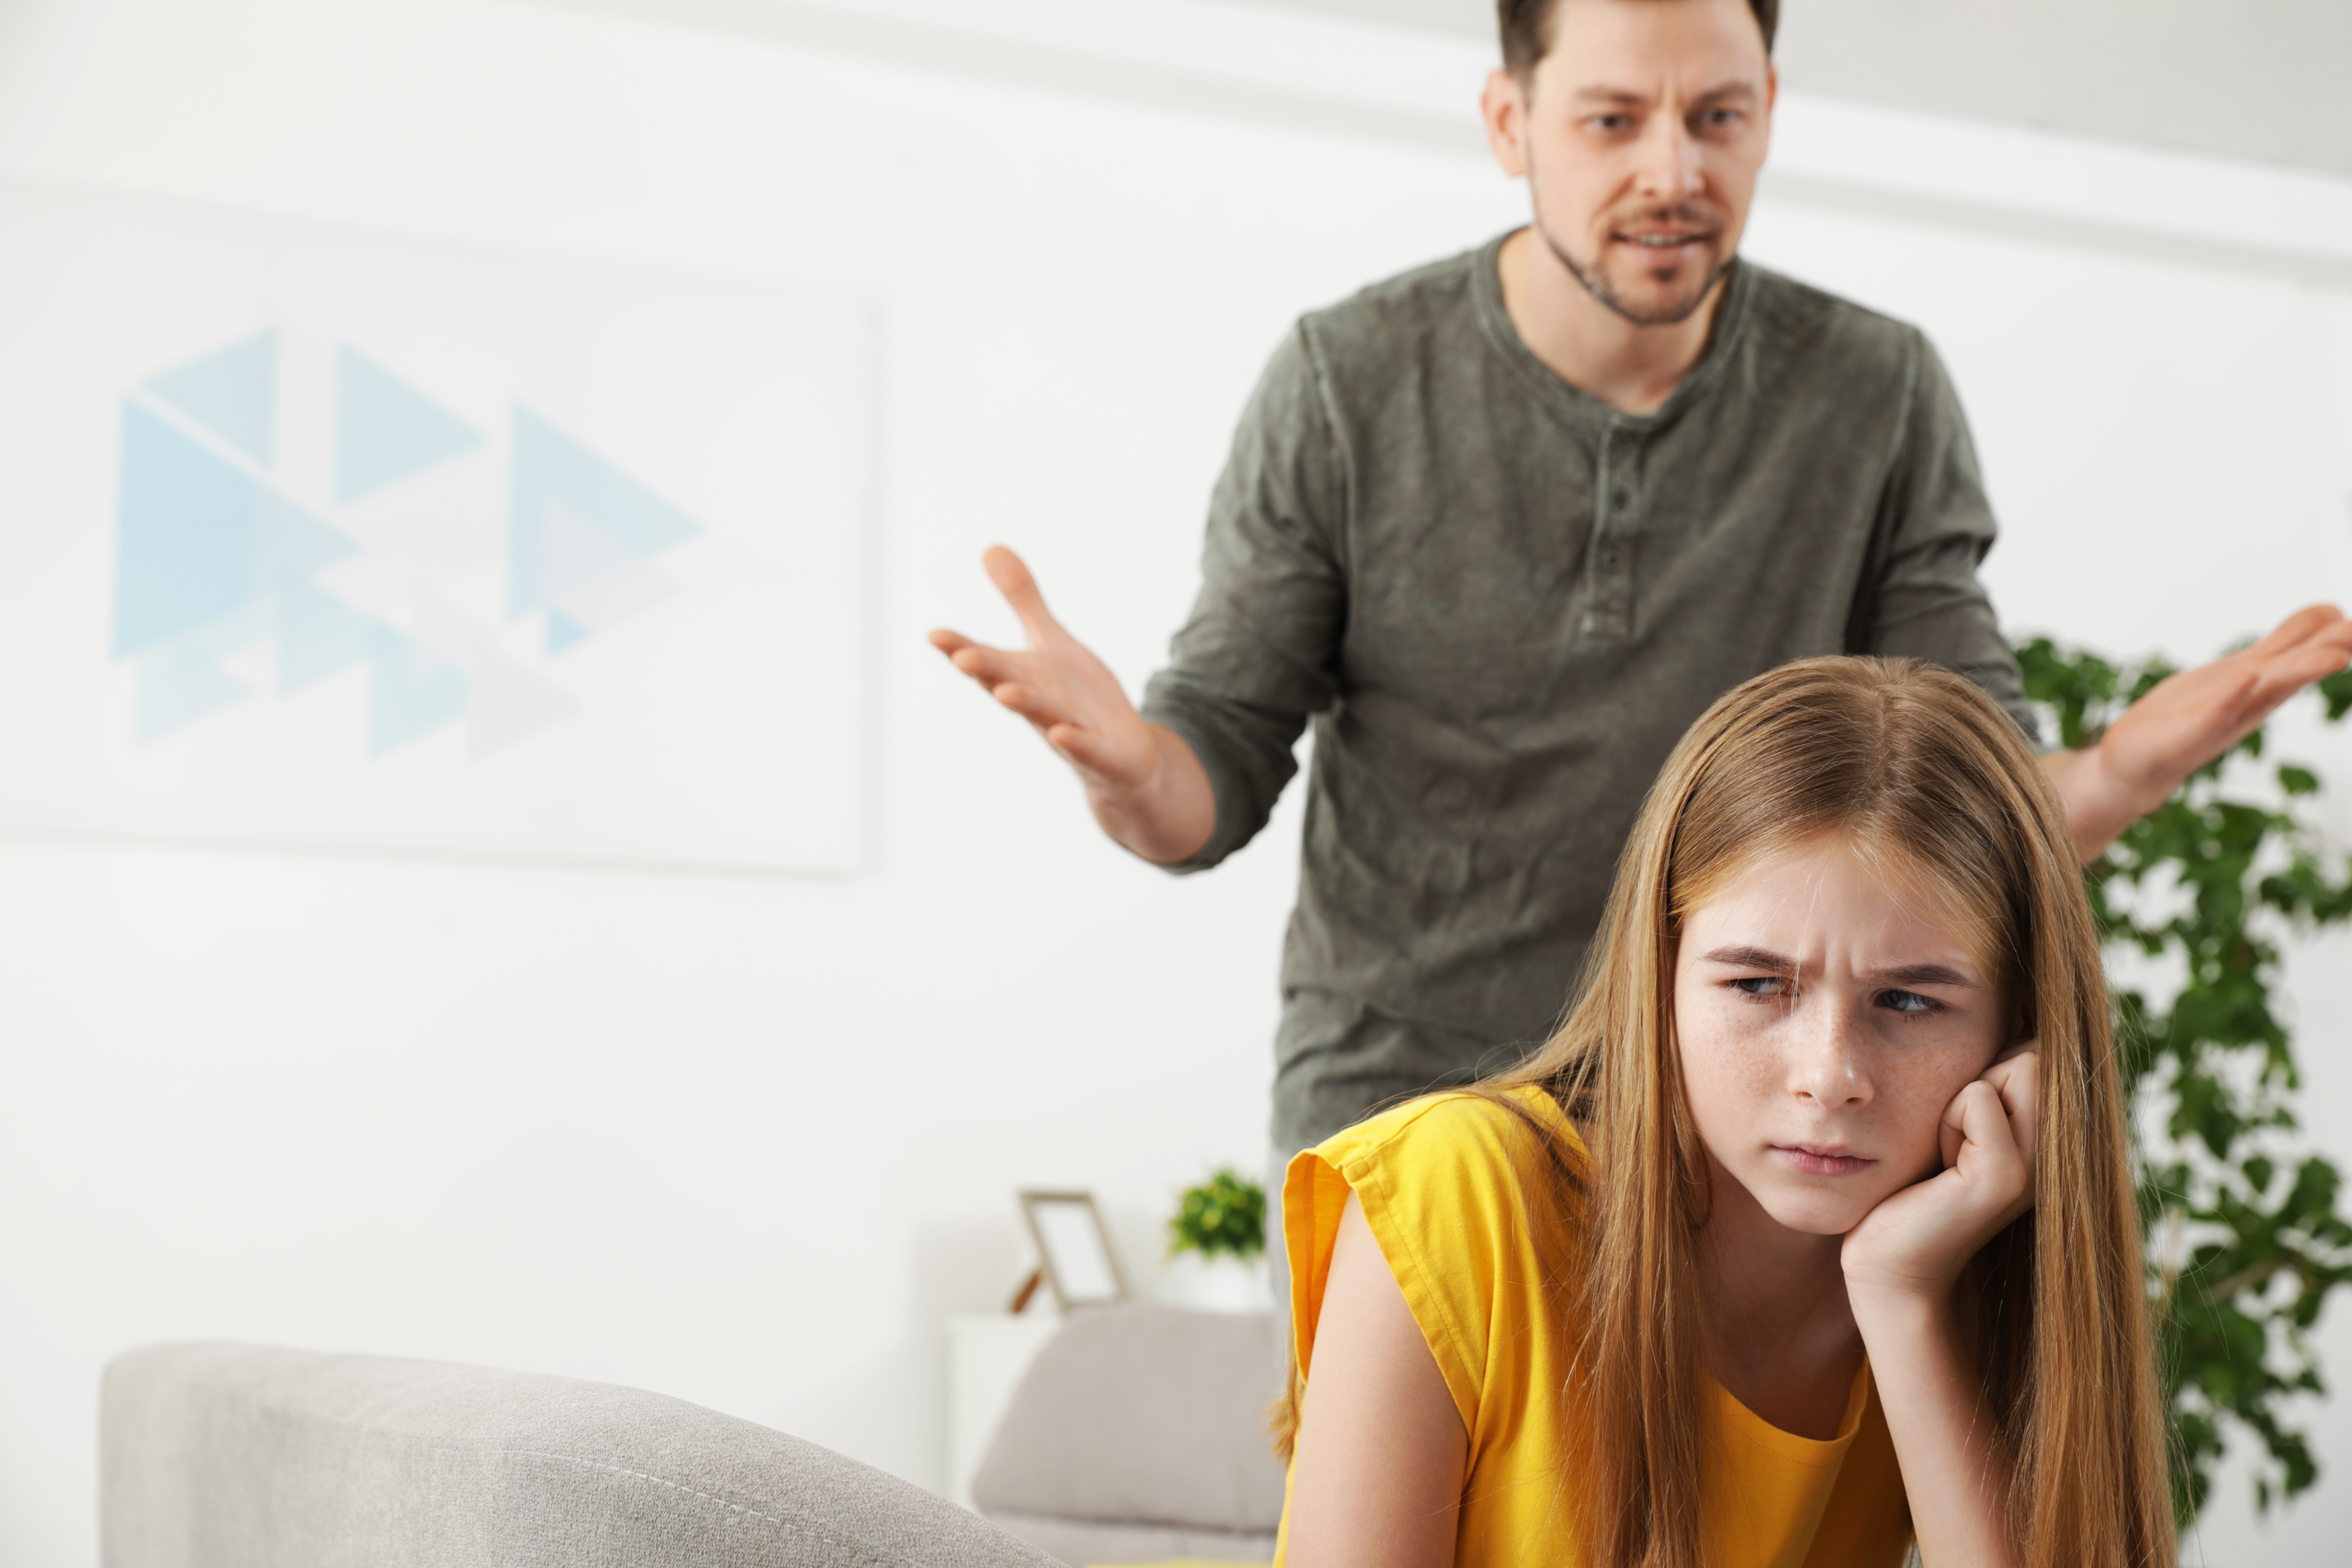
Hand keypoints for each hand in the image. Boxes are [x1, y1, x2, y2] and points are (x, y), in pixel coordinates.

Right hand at [929, 546, 1215, 862]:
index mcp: (1021, 676)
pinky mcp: (1099, 754)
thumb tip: (991, 547)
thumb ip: (1022, 599)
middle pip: (1007, 683)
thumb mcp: (1051, 641)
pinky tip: (1060, 734)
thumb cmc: (1075, 696)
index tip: (935, 635)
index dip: (961, 648)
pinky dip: (1073, 742)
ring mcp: (1066, 730)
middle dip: (986, 671)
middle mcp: (1037, 704)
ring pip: (1042, 716)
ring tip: (1006, 692)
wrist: (1118, 752)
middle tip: (963, 656)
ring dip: (1023, 704)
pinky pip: (1084, 749)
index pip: (987, 660)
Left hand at [1841, 1045, 2038, 1303]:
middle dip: (1978, 1079)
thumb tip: (2011, 1016)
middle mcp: (2058, 1152)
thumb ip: (1991, 1083)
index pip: (2042, 1050)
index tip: (1967, 1123)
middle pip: (2032, 1052)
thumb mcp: (1958, 1124)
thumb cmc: (1913, 1187)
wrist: (1891, 1261)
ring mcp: (2039, 1167)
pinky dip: (1949, 1121)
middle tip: (1954, 1137)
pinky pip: (1978, 1098)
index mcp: (2051, 1139)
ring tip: (1949, 1152)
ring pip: (2012, 1068)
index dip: (1991, 1069)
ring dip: (1960, 1101)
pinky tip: (1942, 1168)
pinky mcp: (2005, 1178)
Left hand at [2054, 604, 2351, 856]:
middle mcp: (2249, 699)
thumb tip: (2327, 615)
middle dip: (2326, 653)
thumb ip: (2280, 648)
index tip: (2350, 620)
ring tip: (2333, 656)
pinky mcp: (2188, 735)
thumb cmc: (2187, 712)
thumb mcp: (2243, 670)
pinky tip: (2245, 680)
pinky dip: (2230, 697)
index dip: (2329, 634)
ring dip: (2297, 672)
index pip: (2301, 652)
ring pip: (2266, 690)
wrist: (2134, 763)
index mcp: (2260, 682)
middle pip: (2295, 671)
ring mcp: (2221, 717)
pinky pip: (2214, 715)